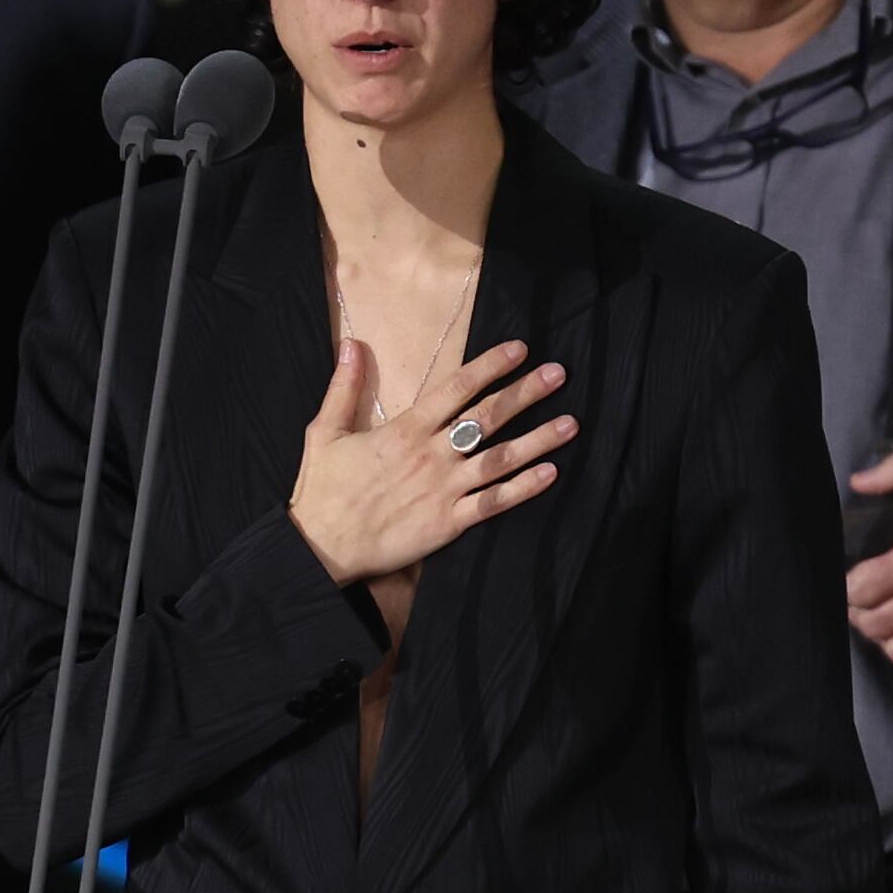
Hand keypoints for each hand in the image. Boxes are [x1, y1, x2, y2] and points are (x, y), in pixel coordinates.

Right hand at [286, 339, 575, 586]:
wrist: (321, 547)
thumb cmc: (323, 490)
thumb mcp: (325, 431)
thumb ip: (344, 387)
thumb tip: (351, 345)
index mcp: (404, 429)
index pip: (456, 388)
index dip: (490, 366)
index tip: (519, 349)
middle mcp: (430, 455)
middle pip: (487, 416)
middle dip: (526, 393)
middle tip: (558, 373)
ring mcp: (443, 490)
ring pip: (500, 459)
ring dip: (538, 439)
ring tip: (571, 423)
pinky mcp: (447, 523)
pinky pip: (493, 503)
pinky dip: (524, 488)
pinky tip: (550, 473)